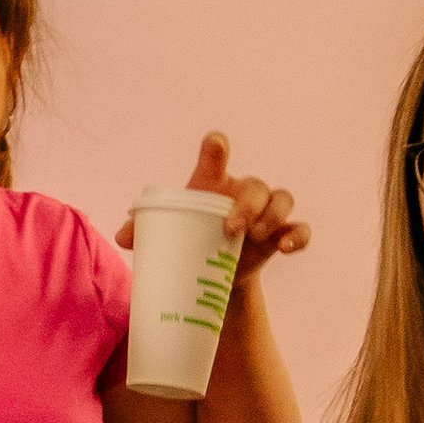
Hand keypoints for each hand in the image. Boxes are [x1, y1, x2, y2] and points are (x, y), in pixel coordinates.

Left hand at [116, 132, 308, 280]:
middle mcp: (245, 192)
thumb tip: (123, 236)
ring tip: (257, 236)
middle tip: (231, 228)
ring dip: (273, 216)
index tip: (215, 145)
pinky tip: (287, 246)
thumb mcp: (167, 235)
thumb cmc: (188, 242)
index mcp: (214, 184)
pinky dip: (298, 236)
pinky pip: (300, 228)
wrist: (213, 277)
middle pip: (256, 183)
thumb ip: (144, 232)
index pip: (216, 156)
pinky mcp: (281, 235)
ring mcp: (267, 212)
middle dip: (248, 204)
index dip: (216, 148)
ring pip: (282, 199)